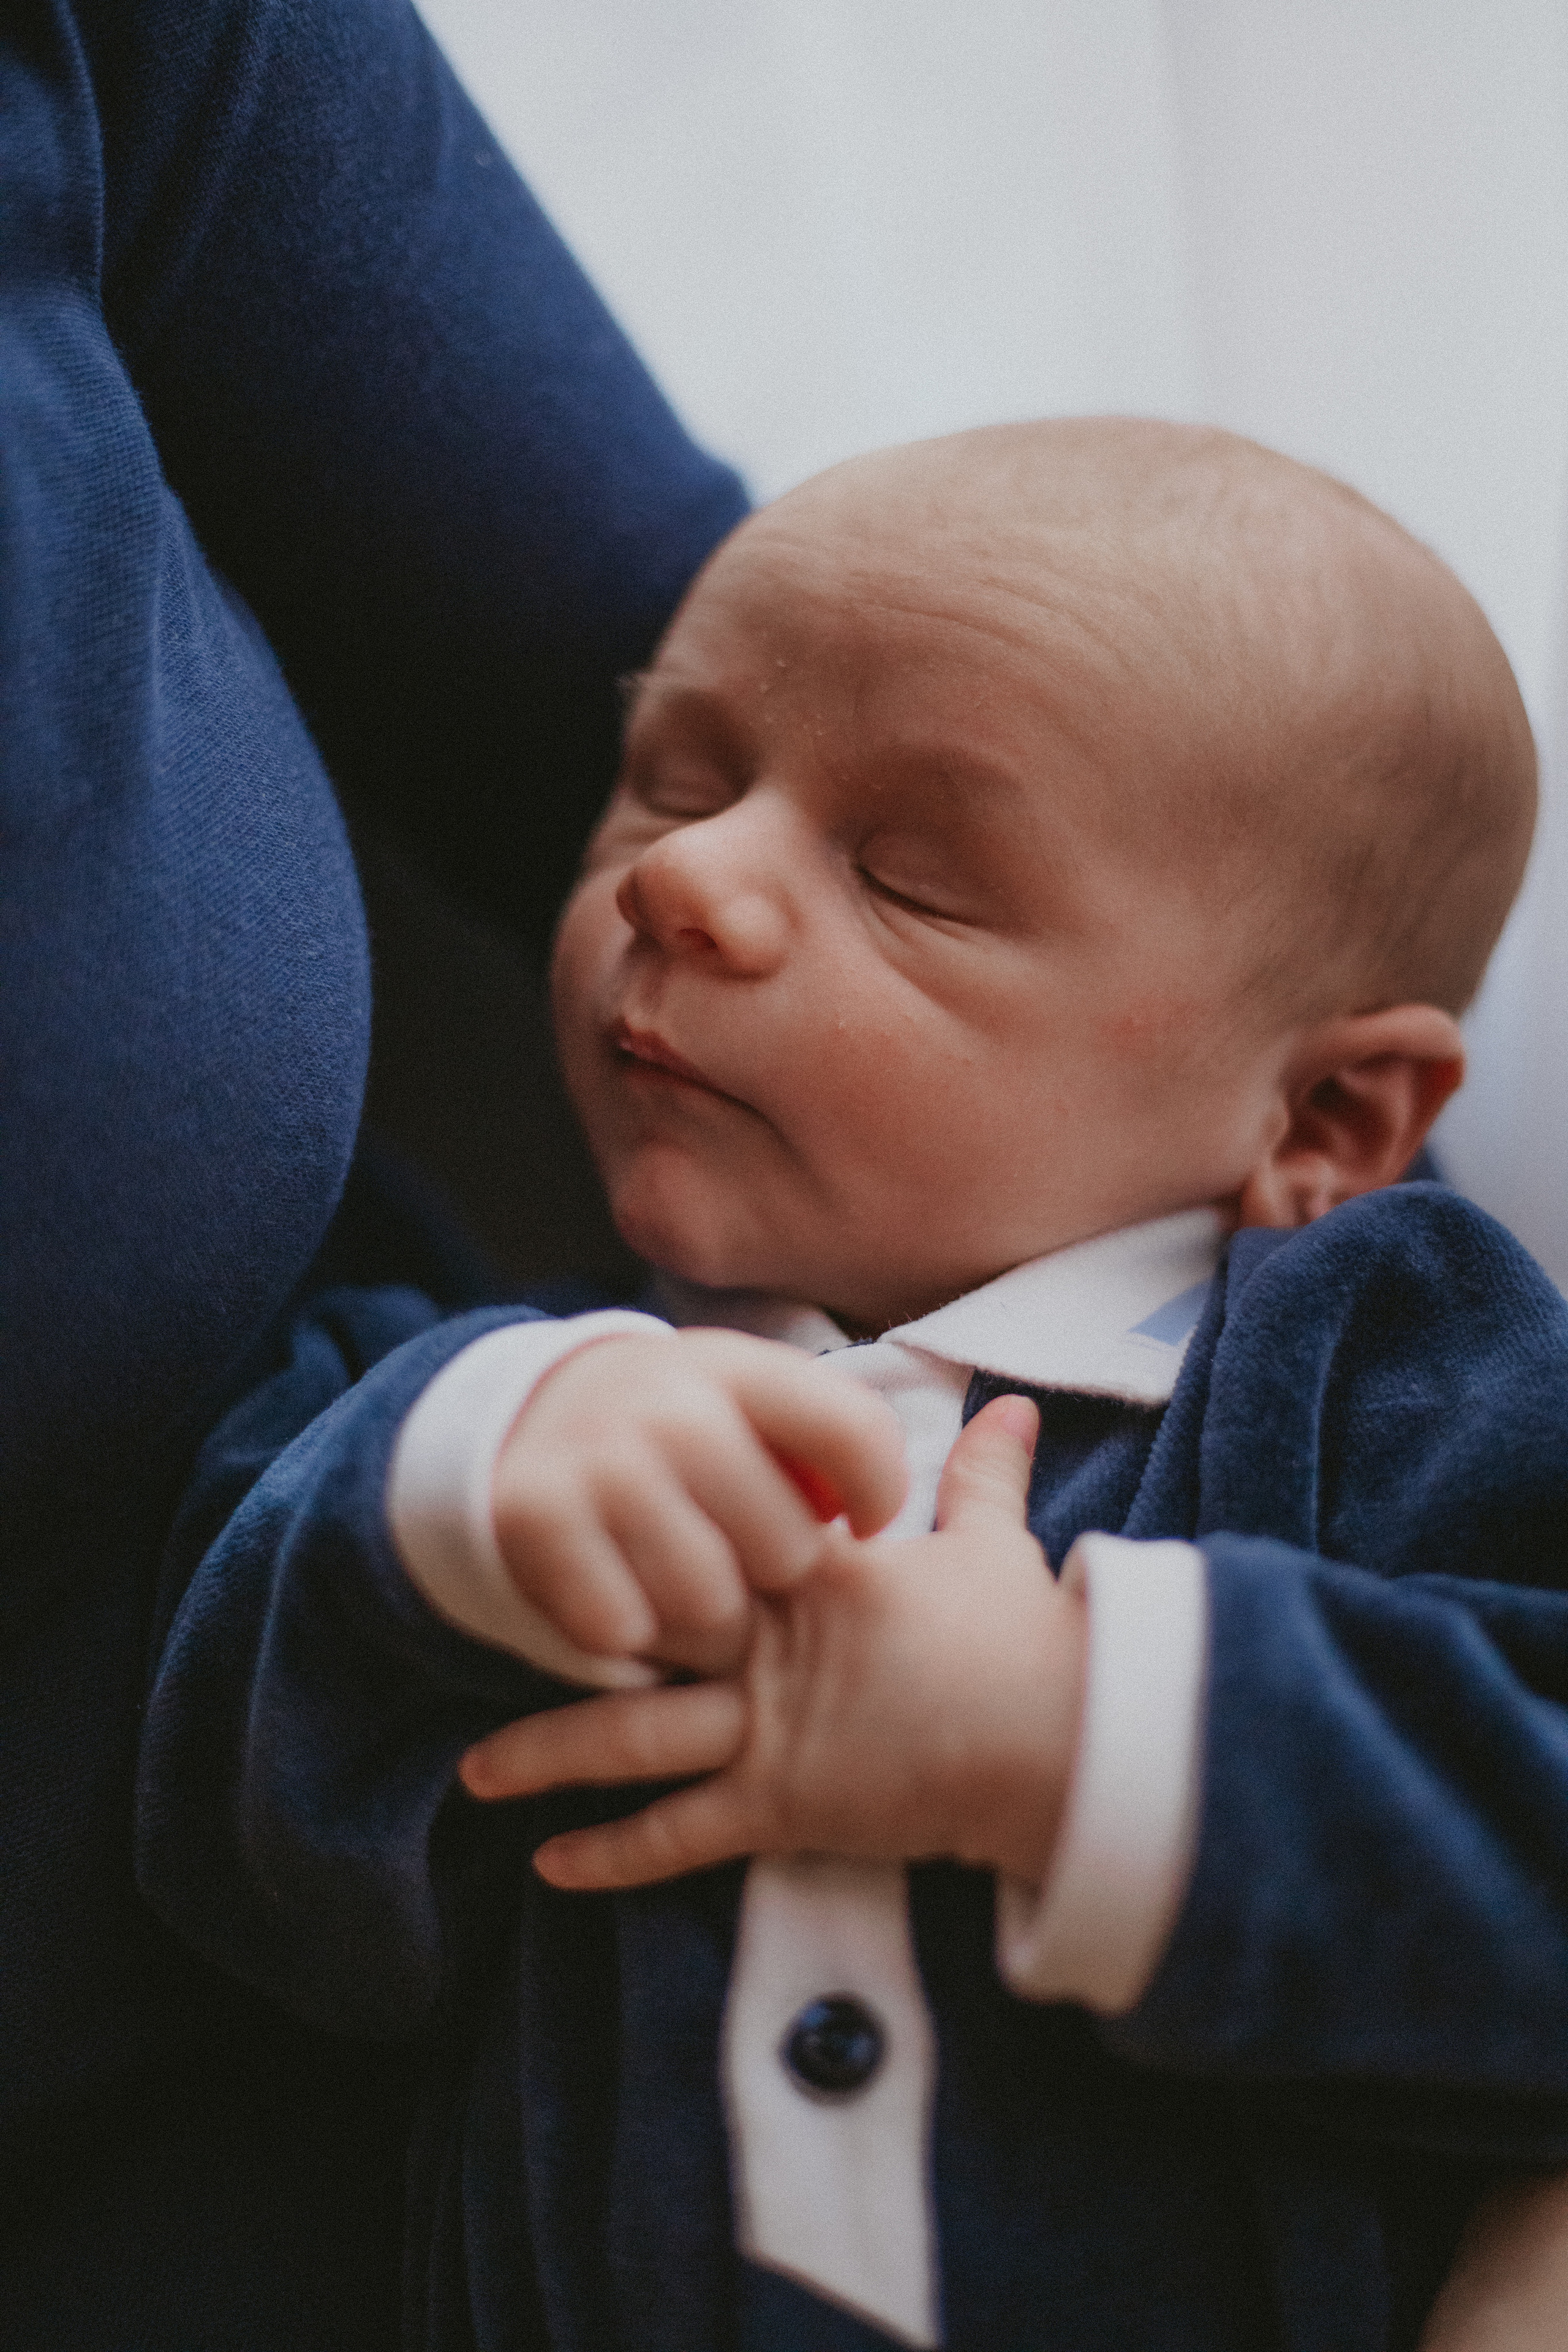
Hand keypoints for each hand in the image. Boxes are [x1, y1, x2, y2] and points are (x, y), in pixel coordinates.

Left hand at [464, 1395, 1087, 1887]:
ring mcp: (767, 1729)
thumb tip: (1009, 1406)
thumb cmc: (1023, 1641)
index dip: (650, 1533)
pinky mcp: (778, 1806)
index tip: (596, 1520)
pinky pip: (679, 1835)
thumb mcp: (994, 1544)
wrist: (1054, 1737)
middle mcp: (767, 1646)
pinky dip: (614, 1853)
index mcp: (811, 1573)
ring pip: (633, 1737)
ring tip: (476, 1770)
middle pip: (642, 1629)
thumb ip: (984, 1475)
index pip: (708, 1538)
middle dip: (566, 1633)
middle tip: (487, 1632)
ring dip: (550, 1753)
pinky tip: (554, 1864)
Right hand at [491, 1327, 906, 1676]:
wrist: (532, 1410)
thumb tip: (873, 1519)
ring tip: (687, 1575)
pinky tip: (623, 1588)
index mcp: (738, 1367)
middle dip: (780, 1569)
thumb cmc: (683, 1427)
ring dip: (706, 1613)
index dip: (881, 1495)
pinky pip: (621, 1628)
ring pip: (709, 1603)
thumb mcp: (752, 1403)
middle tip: (747, 1553)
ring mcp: (597, 1459)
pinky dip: (626, 1629)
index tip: (866, 1525)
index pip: (854, 1433)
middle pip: (787, 1548)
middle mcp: (667, 1404)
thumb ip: (828, 1442)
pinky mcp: (532, 1514)